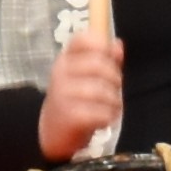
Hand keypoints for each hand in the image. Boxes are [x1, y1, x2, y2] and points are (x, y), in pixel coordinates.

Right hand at [39, 26, 123, 160]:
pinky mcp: (70, 116)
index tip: (107, 59)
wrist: (53, 131)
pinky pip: (102, 113)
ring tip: (108, 108)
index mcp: (66, 59)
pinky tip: (102, 120)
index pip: (83, 39)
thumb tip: (117, 44)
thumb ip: (104, 59)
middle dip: (115, 80)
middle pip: (100, 65)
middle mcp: (61, 73)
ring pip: (104, 91)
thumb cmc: (75, 99)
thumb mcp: (87, 76)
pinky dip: (108, 117)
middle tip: (112, 90)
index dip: (101, 46)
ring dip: (114, 102)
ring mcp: (63, 94)